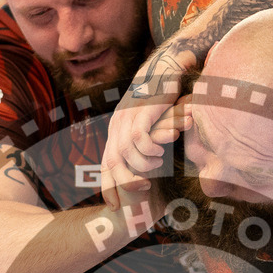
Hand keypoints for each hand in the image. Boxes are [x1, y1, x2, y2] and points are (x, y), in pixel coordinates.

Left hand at [101, 44, 196, 209]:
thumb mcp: (147, 123)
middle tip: (139, 193)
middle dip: (122, 184)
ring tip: (156, 168)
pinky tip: (161, 152)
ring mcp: (127, 117)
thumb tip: (146, 170)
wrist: (166, 66)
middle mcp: (117, 125)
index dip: (108, 187)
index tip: (115, 206)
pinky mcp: (141, 111)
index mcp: (116, 131)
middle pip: (111, 164)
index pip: (106, 165)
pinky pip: (140, 140)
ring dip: (141, 166)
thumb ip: (143, 143)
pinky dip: (149, 150)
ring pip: (125, 154)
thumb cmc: (161, 99)